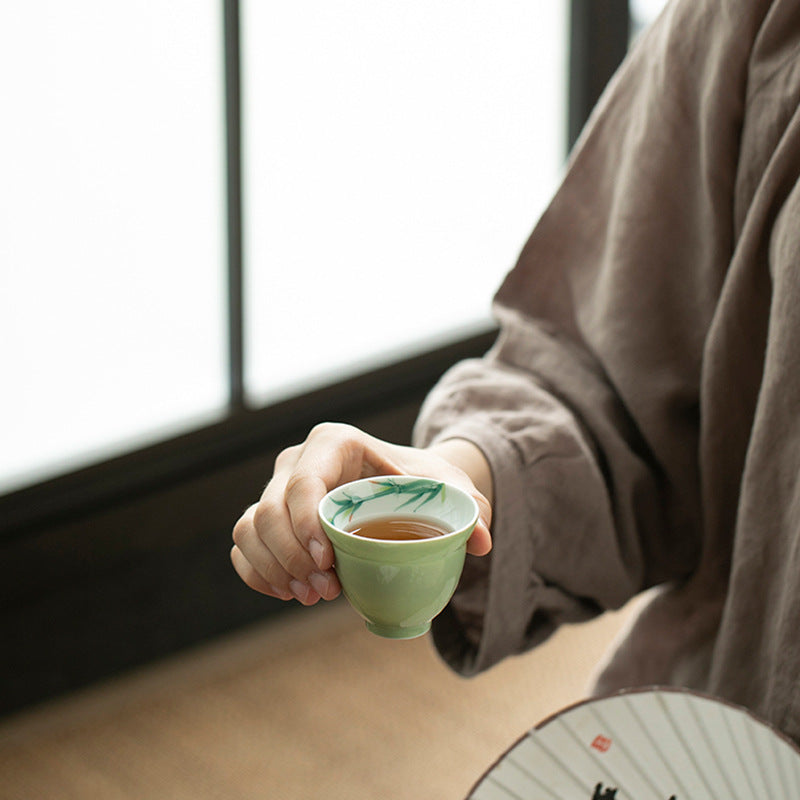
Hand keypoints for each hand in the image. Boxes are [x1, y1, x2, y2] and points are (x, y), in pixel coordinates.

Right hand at [230, 422, 492, 605]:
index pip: (304, 481)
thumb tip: (481, 542)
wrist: (403, 488)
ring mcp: (277, 488)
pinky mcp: (268, 516)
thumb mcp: (450, 492)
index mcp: (334, 443)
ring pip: (250, 527)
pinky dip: (257, 572)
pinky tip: (288, 594)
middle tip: (325, 591)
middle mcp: (297, 461)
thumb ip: (471, 511)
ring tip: (312, 597)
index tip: (327, 562)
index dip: (305, 524)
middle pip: (269, 509)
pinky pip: (243, 544)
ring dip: (273, 569)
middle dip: (291, 557)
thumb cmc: (422, 485)